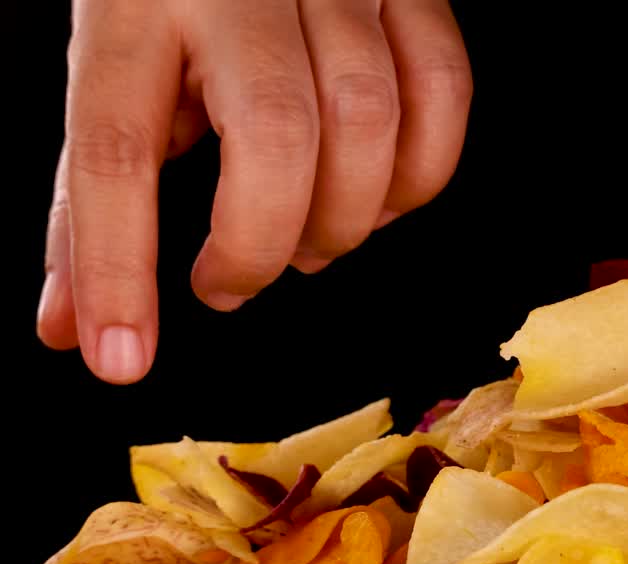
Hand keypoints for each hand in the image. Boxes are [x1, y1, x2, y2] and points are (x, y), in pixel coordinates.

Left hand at [38, 0, 471, 383]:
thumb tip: (77, 330)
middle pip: (275, 134)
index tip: (122, 359)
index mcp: (133, 8)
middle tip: (236, 278)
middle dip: (265, 241)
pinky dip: (421, 174)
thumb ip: (93, 203)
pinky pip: (444, 90)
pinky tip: (381, 195)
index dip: (119, 267)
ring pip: (370, 118)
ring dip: (347, 218)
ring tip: (312, 240)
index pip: (116, 149)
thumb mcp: (113, 82)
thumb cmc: (171, 2)